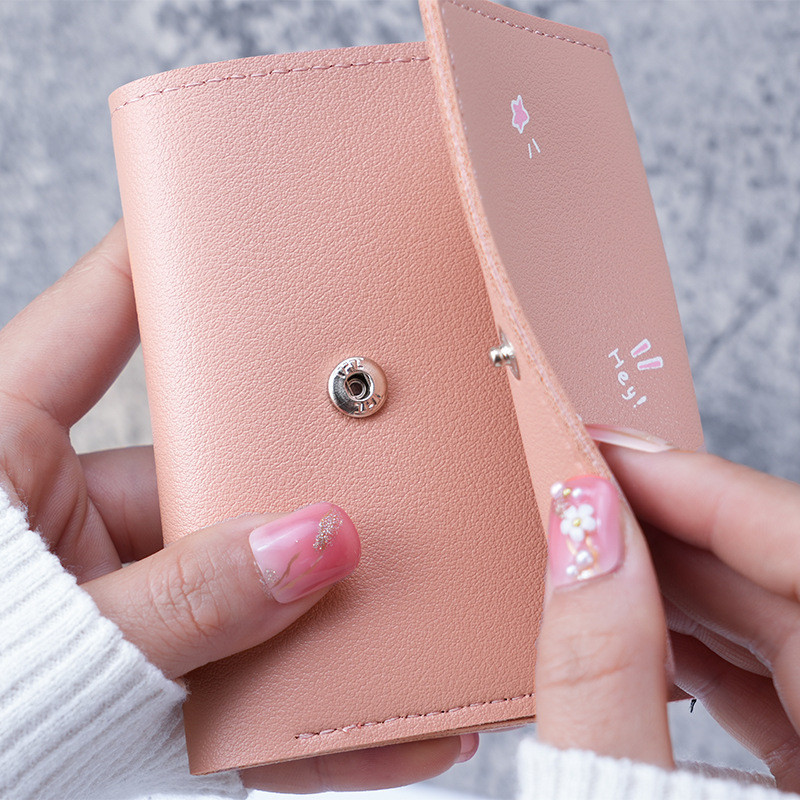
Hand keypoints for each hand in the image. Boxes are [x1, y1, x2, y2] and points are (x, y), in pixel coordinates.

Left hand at [0, 220, 477, 791]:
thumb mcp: (54, 634)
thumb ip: (183, 600)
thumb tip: (314, 543)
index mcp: (8, 450)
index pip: (102, 315)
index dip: (175, 257)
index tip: (254, 212)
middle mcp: (70, 505)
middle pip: (212, 455)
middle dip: (297, 470)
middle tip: (386, 456)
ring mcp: (120, 582)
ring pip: (242, 569)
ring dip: (319, 602)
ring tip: (405, 603)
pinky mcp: (153, 659)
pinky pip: (241, 666)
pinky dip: (305, 694)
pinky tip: (375, 708)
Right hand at [533, 441, 799, 792]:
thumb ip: (604, 680)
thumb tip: (577, 538)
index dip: (701, 488)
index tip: (609, 454)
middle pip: (776, 576)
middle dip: (664, 530)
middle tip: (576, 493)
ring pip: (765, 620)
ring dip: (665, 584)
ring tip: (582, 550)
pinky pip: (759, 675)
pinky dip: (683, 644)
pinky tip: (619, 625)